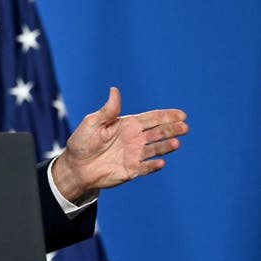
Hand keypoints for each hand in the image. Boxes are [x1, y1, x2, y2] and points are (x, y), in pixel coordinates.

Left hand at [52, 87, 188, 202]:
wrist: (76, 166)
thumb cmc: (83, 141)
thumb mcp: (92, 123)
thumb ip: (108, 110)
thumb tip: (114, 90)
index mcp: (128, 124)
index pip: (152, 118)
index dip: (167, 116)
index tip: (182, 114)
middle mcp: (135, 139)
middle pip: (159, 133)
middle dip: (172, 129)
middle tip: (184, 127)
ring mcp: (135, 154)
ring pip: (156, 149)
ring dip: (166, 146)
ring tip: (176, 143)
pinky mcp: (131, 170)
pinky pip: (145, 167)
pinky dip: (153, 165)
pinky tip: (160, 162)